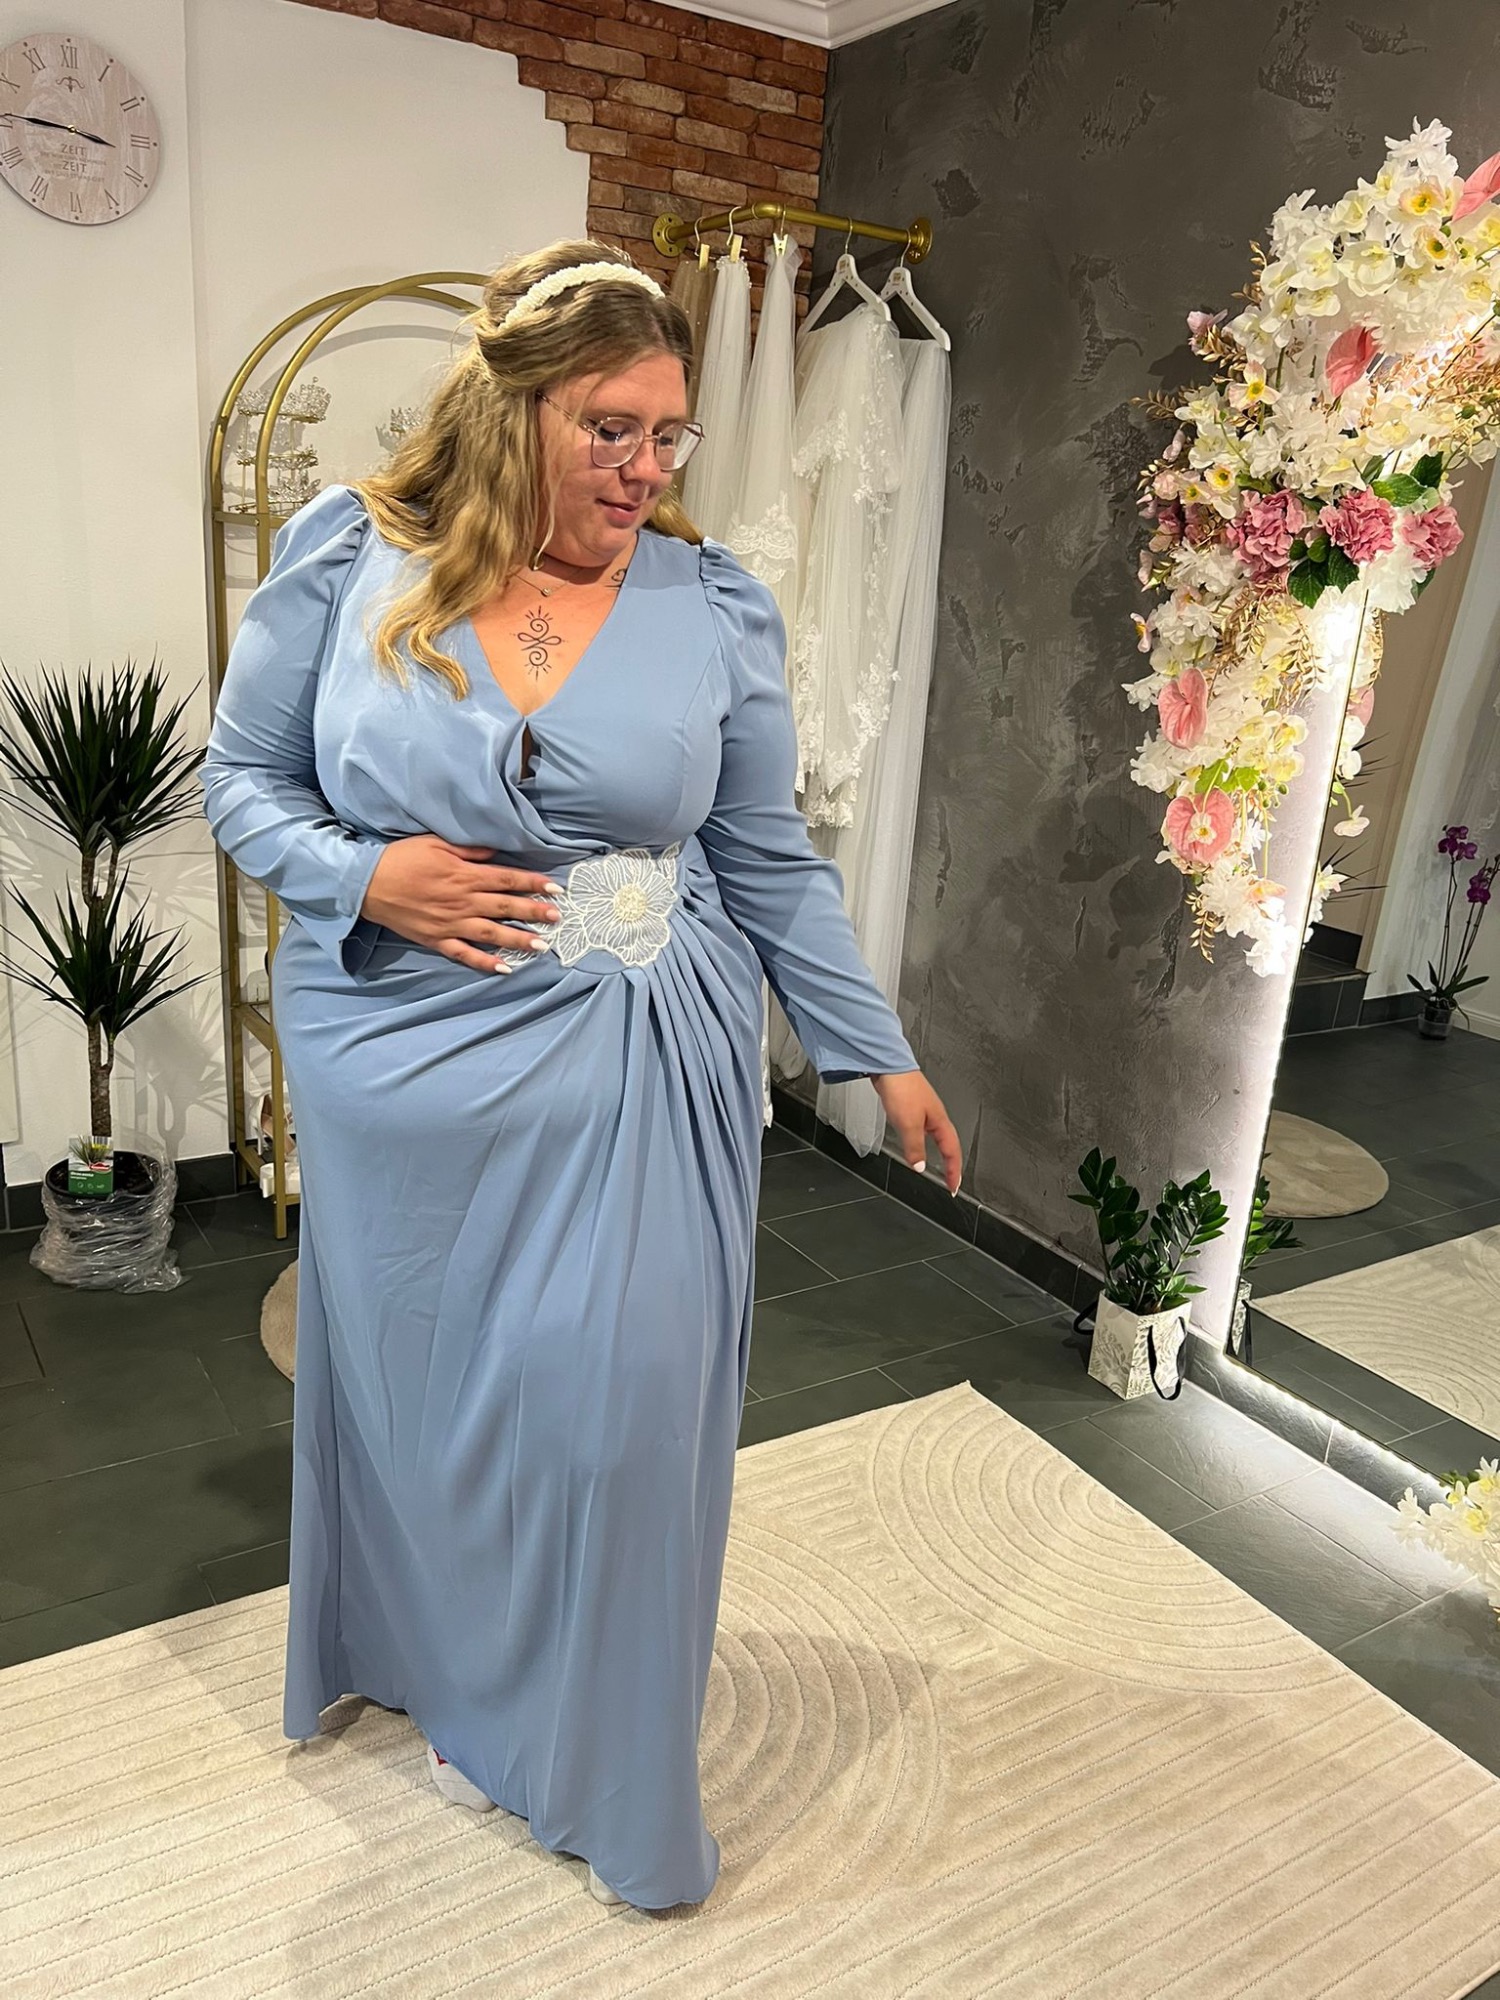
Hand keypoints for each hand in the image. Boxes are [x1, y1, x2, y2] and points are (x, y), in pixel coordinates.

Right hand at [361, 835, 562, 972]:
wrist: (367, 883)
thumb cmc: (401, 858)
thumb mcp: (436, 843)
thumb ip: (468, 849)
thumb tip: (496, 851)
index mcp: (464, 875)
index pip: (507, 879)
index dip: (533, 884)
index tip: (555, 889)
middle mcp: (462, 901)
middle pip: (506, 907)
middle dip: (535, 912)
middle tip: (558, 918)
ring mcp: (451, 923)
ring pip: (492, 934)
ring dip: (519, 940)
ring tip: (543, 946)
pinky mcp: (437, 940)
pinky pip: (465, 954)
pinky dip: (485, 963)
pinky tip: (505, 969)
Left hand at [872, 1070, 961, 1193]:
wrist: (888, 1066)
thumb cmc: (902, 1088)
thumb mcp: (908, 1124)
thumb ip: (915, 1147)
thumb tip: (920, 1167)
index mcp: (940, 1121)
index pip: (953, 1152)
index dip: (954, 1172)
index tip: (954, 1188)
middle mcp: (936, 1116)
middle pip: (949, 1145)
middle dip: (952, 1165)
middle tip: (951, 1181)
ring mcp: (925, 1111)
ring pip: (937, 1137)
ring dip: (941, 1153)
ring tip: (940, 1167)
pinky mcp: (913, 1106)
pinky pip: (924, 1130)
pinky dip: (925, 1142)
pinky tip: (916, 1143)